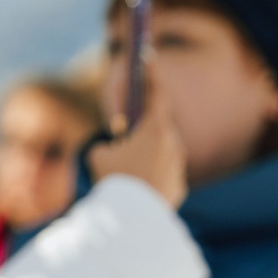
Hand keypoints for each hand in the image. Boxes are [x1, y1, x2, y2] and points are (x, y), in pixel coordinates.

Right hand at [86, 76, 187, 207]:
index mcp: (156, 130)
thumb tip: (116, 148)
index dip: (151, 75)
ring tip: (125, 165)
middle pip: (157, 125)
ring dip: (143, 153)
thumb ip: (109, 144)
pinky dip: (149, 175)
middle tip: (122, 128)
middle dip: (140, 126)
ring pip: (159, 152)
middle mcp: (173, 145)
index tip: (149, 56)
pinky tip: (137, 184)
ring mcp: (178, 166)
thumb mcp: (99, 154)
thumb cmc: (114, 181)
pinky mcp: (179, 186)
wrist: (134, 220)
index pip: (156, 94)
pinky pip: (162, 174)